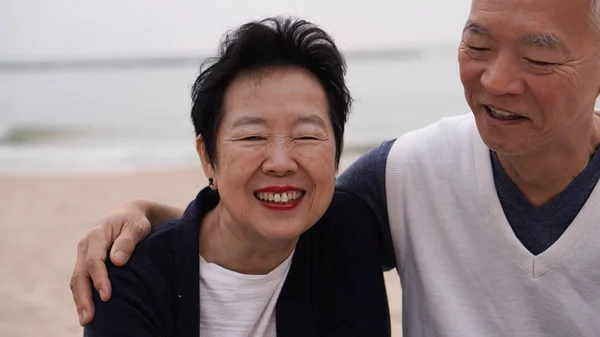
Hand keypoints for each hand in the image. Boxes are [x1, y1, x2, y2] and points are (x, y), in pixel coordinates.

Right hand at [70, 200, 151, 325]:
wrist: (127, 215)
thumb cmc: (135, 221)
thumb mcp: (136, 226)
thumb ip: (128, 241)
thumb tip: (117, 261)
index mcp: (97, 235)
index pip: (94, 261)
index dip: (99, 279)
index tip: (107, 296)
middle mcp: (85, 245)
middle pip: (80, 274)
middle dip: (84, 297)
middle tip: (89, 318)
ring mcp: (83, 254)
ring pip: (77, 280)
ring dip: (80, 301)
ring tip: (86, 320)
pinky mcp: (85, 262)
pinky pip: (81, 281)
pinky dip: (82, 296)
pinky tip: (87, 311)